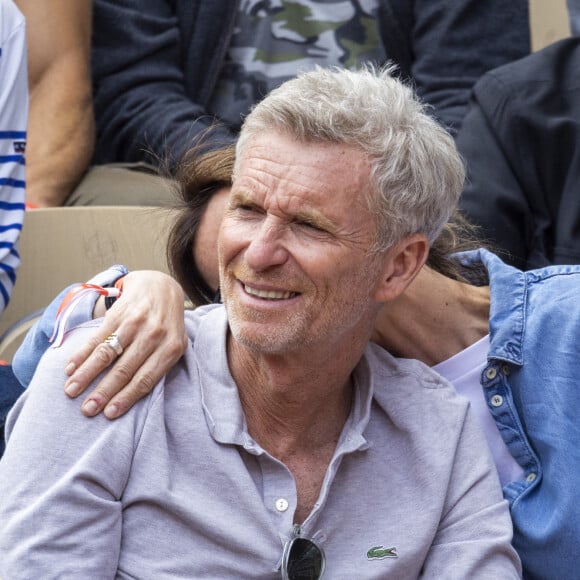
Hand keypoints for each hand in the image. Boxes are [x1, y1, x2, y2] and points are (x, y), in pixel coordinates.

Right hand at [63, 270, 187, 418]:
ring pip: (107, 353)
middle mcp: (154, 335)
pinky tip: (71, 367)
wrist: (161, 286)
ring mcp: (136, 322)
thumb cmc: (166, 325)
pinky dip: (82, 353)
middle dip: (104, 391)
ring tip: (71, 390)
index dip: (126, 397)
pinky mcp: (119, 313)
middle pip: (125, 369)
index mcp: (171, 347)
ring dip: (86, 374)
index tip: (109, 413)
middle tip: (87, 409)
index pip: (146, 378)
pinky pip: (97, 336)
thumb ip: (160, 366)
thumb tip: (133, 396)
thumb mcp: (174, 344)